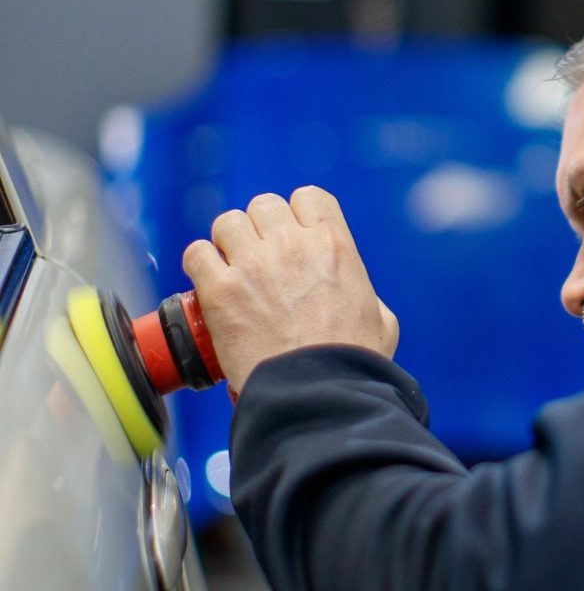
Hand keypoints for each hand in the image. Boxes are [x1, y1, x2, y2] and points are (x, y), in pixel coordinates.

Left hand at [181, 186, 398, 394]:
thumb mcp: (381, 320)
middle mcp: (293, 246)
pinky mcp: (220, 290)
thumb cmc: (352, 364)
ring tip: (233, 269)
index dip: (299, 214)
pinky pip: (196, 253)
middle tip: (261, 258)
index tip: (294, 236)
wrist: (317, 393)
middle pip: (264, 205)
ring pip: (227, 222)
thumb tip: (360, 299)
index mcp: (335, 246)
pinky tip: (210, 284)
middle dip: (261, 228)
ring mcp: (253, 264)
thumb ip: (366, 295)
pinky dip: (200, 266)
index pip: (309, 197)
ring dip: (228, 242)